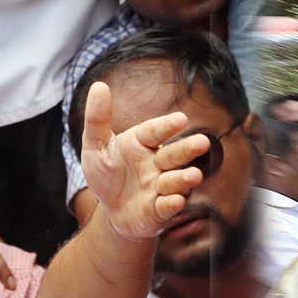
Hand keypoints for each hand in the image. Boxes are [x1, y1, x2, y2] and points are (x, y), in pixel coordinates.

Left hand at [79, 80, 210, 241]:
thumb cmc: (107, 175)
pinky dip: (172, 204)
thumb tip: (99, 85)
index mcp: (141, 144)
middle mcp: (156, 164)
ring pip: (175, 181)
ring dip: (184, 178)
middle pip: (173, 154)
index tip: (181, 119)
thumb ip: (96, 119)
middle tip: (202, 142)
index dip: (167, 126)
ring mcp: (160, 187)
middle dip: (188, 149)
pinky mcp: (159, 210)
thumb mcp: (95, 146)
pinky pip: (167, 206)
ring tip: (194, 175)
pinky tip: (176, 200)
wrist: (112, 212)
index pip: (155, 131)